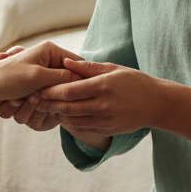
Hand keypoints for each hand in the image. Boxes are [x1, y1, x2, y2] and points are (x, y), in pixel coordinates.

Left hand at [0, 40, 82, 111]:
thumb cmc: (8, 77)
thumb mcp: (39, 76)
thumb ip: (63, 78)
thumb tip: (85, 81)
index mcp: (50, 51)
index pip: (76, 65)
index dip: (78, 80)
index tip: (77, 93)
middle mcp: (47, 63)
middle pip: (64, 84)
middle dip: (48, 95)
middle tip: (34, 96)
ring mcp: (40, 78)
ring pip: (51, 97)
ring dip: (33, 104)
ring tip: (19, 98)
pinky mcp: (33, 90)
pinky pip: (39, 103)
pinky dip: (26, 107)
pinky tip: (14, 101)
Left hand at [35, 58, 161, 135]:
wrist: (157, 104)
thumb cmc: (134, 82)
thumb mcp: (113, 68)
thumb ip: (87, 67)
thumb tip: (65, 62)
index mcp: (103, 86)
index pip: (69, 90)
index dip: (51, 89)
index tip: (38, 86)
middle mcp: (102, 105)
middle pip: (67, 106)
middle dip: (48, 103)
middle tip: (34, 98)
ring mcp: (104, 120)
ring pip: (72, 119)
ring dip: (57, 114)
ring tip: (44, 106)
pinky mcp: (106, 130)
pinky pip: (82, 127)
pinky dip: (69, 121)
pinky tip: (62, 114)